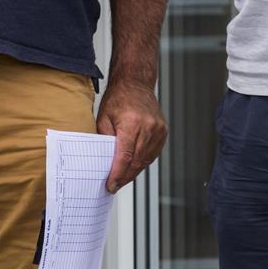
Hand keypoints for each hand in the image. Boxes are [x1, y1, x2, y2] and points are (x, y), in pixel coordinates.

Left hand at [96, 78, 167, 192]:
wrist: (135, 83)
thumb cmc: (118, 97)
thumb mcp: (103, 118)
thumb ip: (104, 141)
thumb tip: (104, 162)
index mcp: (132, 123)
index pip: (125, 157)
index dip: (117, 175)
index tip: (111, 185)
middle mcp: (148, 126)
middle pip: (136, 162)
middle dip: (125, 177)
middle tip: (115, 185)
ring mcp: (158, 129)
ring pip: (146, 160)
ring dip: (134, 171)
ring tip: (123, 177)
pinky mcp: (163, 131)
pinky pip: (153, 154)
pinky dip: (143, 161)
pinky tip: (134, 165)